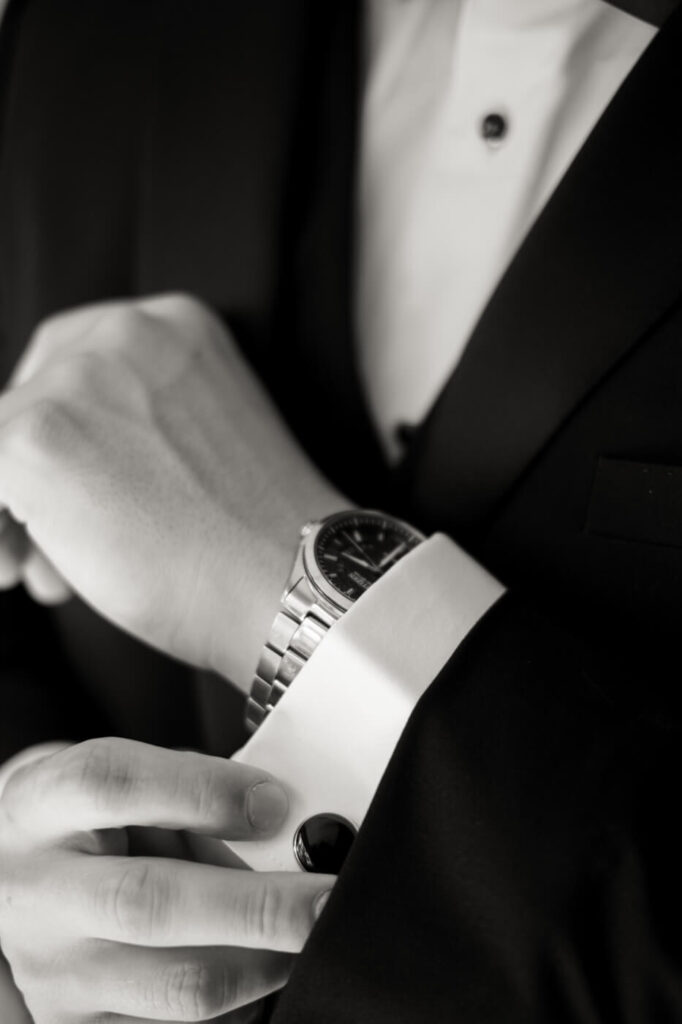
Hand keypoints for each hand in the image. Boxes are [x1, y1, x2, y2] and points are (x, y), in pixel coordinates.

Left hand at [0, 295, 343, 690]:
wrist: (292, 583)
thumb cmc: (260, 539)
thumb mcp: (203, 439)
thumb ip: (136, 424)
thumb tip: (64, 472)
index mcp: (176, 326)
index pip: (77, 368)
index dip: (68, 438)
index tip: (70, 493)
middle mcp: (125, 332)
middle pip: (31, 396)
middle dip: (28, 473)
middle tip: (43, 542)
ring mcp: (78, 379)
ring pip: (2, 440)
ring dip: (14, 510)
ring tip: (46, 572)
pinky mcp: (35, 436)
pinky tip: (21, 571)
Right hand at [0, 737, 334, 1022]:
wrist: (11, 883)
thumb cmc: (87, 821)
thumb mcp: (123, 782)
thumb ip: (190, 790)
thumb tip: (279, 815)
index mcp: (44, 805)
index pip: (112, 784)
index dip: (199, 790)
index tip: (272, 803)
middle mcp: (38, 891)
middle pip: (150, 902)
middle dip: (257, 907)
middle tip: (326, 901)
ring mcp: (55, 970)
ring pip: (175, 983)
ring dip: (261, 962)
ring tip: (308, 937)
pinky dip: (237, 1001)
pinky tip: (260, 966)